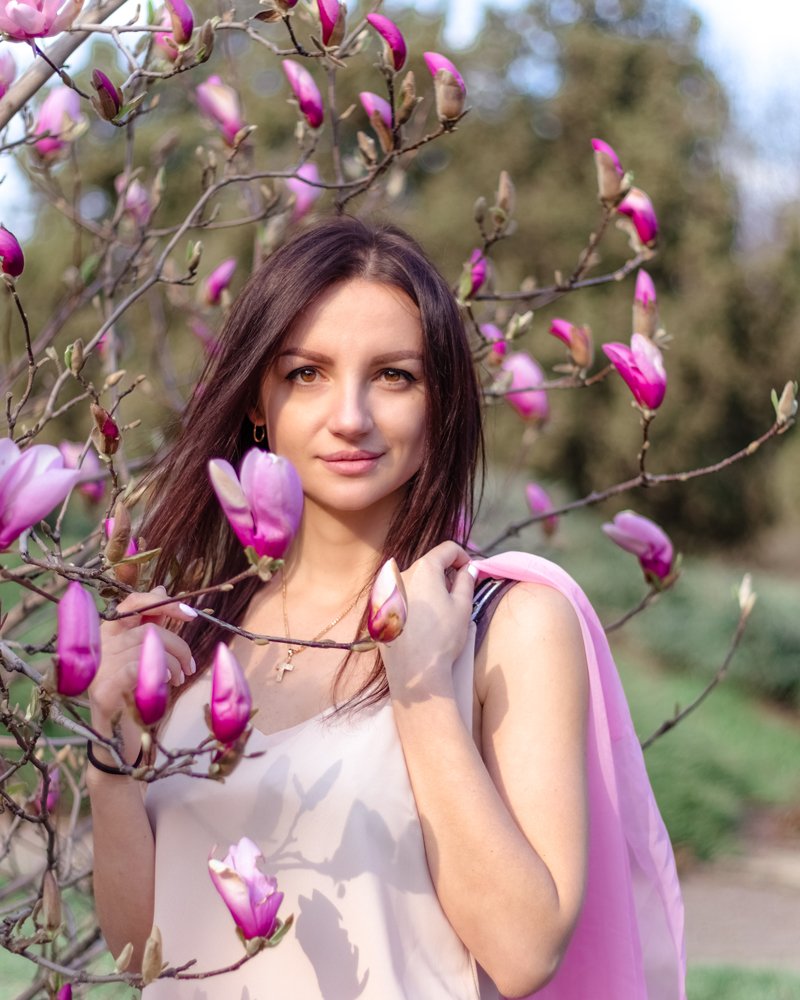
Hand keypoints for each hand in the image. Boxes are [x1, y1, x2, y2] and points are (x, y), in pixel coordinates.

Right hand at [88, 587, 196, 760]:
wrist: (118, 736)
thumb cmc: (134, 690)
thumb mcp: (143, 653)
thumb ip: (151, 621)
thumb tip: (162, 588)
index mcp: (109, 631)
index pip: (133, 602)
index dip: (164, 603)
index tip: (192, 614)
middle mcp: (100, 644)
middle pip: (150, 628)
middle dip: (179, 646)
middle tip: (190, 667)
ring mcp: (99, 666)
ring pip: (150, 647)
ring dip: (174, 664)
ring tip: (178, 680)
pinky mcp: (103, 688)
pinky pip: (139, 667)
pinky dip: (160, 674)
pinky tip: (164, 686)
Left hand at [381, 541, 475, 700]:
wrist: (415, 671)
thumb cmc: (442, 637)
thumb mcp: (462, 606)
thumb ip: (466, 580)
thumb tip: (469, 568)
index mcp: (423, 569)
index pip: (447, 549)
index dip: (463, 557)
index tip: (469, 572)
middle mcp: (400, 575)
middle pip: (428, 564)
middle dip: (444, 574)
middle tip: (457, 595)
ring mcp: (386, 592)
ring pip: (413, 581)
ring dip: (428, 588)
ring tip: (439, 612)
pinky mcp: (378, 610)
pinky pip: (399, 597)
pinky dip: (412, 601)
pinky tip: (421, 623)